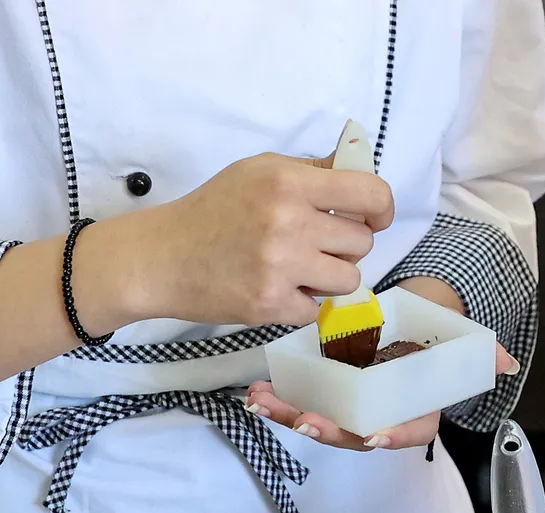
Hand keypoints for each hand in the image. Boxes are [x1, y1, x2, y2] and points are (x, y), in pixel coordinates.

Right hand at [129, 149, 394, 326]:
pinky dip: (301, 302)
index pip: (371, 194)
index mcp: (289, 182)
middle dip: (344, 245)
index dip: (382, 209)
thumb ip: (314, 171)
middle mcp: (289, 222)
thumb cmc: (215, 209)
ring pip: (349, 279)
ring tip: (298, 268)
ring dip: (329, 276)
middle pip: (362, 242)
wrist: (162, 257)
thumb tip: (361, 170)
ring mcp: (281, 266)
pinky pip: (318, 308)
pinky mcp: (271, 304)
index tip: (374, 218)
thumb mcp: (260, 171)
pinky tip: (275, 287)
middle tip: (312, 243)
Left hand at [246, 282, 520, 450]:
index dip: (393, 436)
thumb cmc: (438, 334)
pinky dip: (279, 399)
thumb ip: (484, 354)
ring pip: (321, 419)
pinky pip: (301, 399)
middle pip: (355, 432)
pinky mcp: (326, 389)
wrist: (412, 319)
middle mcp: (381, 415)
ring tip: (262, 403)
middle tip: (306, 420)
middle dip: (329, 429)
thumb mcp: (463, 342)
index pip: (408, 431)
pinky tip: (257, 393)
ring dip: (290, 415)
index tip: (374, 435)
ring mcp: (351, 405)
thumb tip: (505, 362)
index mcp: (415, 409)